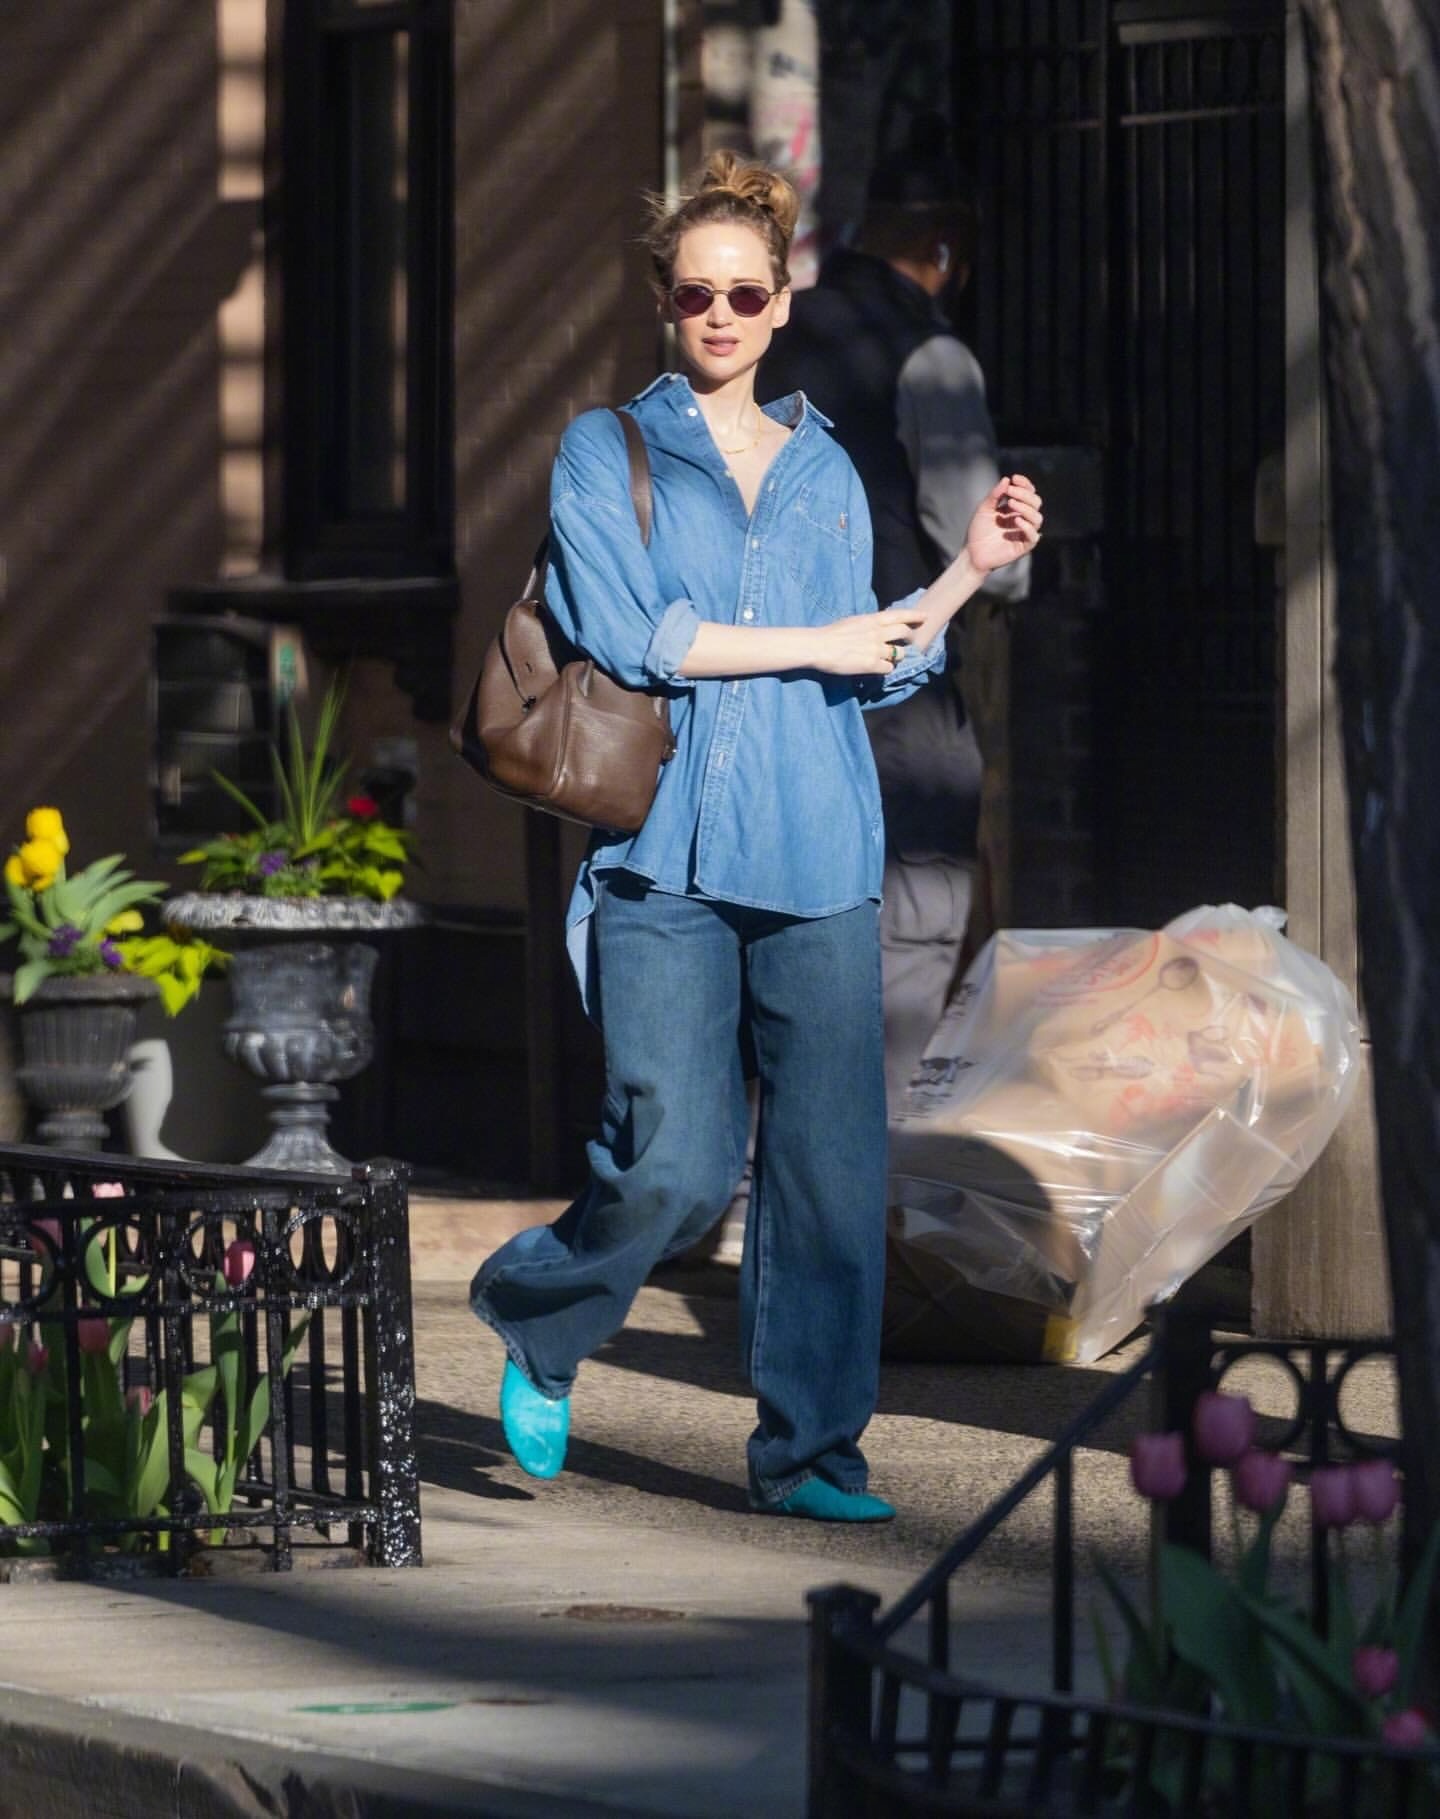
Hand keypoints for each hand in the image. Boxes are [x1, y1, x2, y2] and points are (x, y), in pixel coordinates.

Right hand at [810, 607, 928, 676]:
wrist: (819, 646)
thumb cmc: (831, 633)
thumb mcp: (853, 622)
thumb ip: (869, 624)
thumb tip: (878, 627)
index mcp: (872, 620)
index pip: (899, 615)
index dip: (915, 616)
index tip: (925, 617)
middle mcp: (878, 633)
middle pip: (904, 633)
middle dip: (909, 638)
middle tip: (906, 642)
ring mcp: (876, 649)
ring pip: (899, 654)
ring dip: (897, 656)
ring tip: (888, 658)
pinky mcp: (871, 665)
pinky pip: (888, 668)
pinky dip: (885, 669)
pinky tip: (878, 668)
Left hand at [965, 474, 1043, 573]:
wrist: (972, 552)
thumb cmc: (978, 530)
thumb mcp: (984, 508)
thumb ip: (995, 495)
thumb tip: (1006, 479)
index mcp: (1016, 508)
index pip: (1029, 493)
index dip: (1025, 484)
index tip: (1014, 478)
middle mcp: (1023, 519)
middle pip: (1036, 502)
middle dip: (1024, 494)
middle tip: (1010, 492)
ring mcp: (1024, 532)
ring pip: (1037, 518)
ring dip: (1025, 508)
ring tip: (1010, 504)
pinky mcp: (1023, 546)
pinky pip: (1033, 536)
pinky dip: (1027, 526)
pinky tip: (1016, 520)